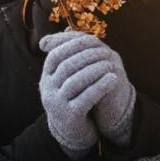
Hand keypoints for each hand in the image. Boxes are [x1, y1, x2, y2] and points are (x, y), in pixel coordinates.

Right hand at [39, 31, 116, 159]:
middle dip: (88, 56)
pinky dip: (100, 86)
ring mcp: (57, 104)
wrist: (70, 131)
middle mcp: (47, 90)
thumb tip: (68, 29)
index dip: (74, 45)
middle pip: (67, 66)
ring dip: (95, 70)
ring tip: (111, 63)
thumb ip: (67, 56)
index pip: (56, 54)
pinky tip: (113, 78)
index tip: (93, 39)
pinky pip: (86, 98)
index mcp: (46, 77)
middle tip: (106, 50)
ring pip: (75, 82)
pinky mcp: (70, 116)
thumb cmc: (70, 97)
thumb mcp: (64, 78)